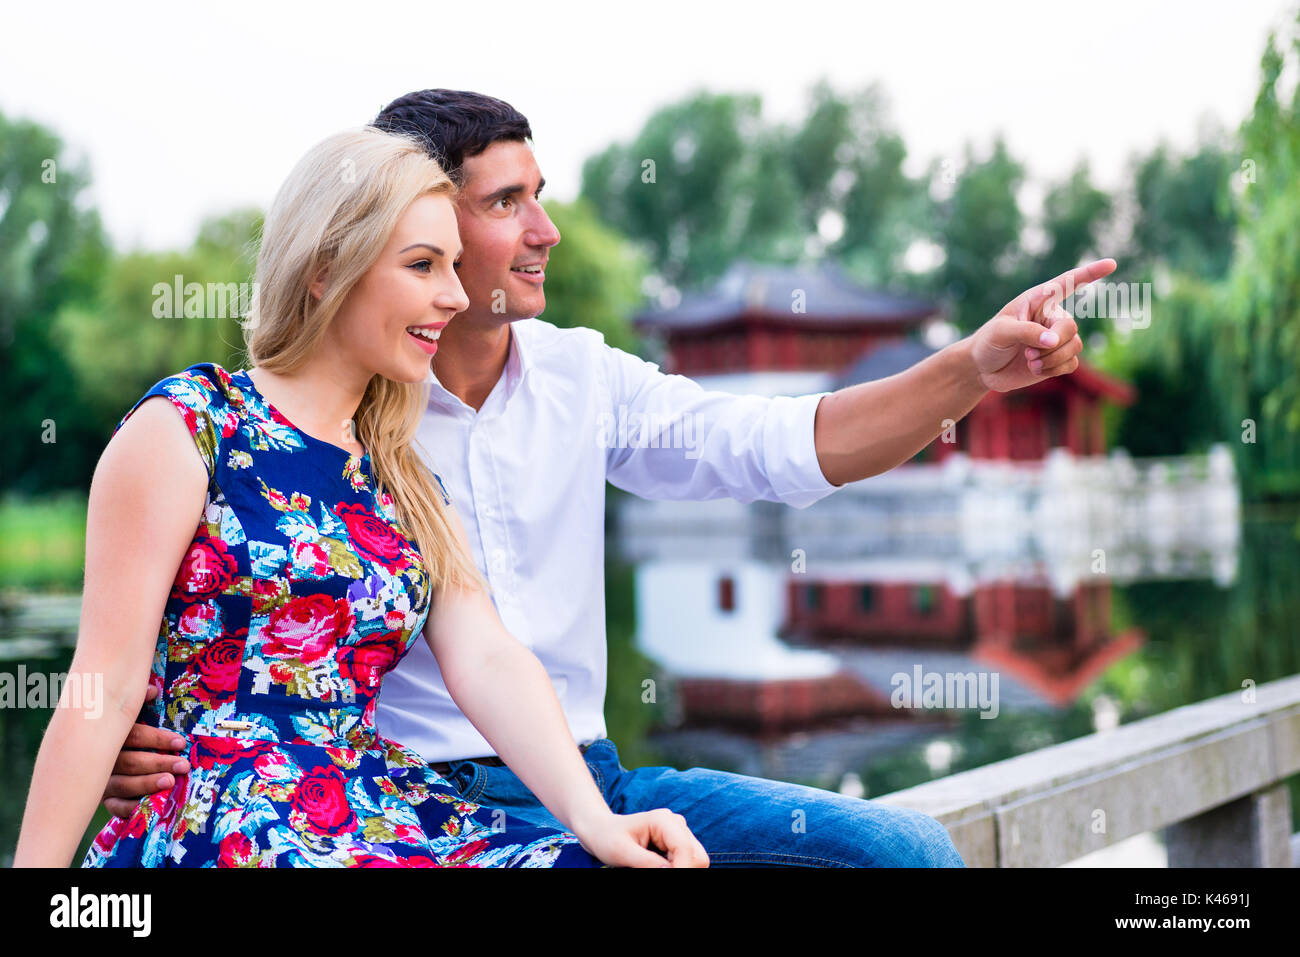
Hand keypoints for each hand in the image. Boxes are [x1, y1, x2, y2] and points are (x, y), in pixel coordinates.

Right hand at [101, 684, 189, 818]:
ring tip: (170, 783)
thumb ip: (139, 704)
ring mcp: (101, 780)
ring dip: (147, 784)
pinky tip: (148, 806)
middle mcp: (103, 758)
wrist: (84, 747)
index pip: (135, 736)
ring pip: (123, 784)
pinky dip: (129, 808)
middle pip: (131, 762)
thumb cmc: (121, 730)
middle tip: (183, 765)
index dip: (158, 739)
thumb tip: (152, 690)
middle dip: (159, 763)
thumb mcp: (129, 715)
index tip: (181, 743)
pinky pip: (114, 806)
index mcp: (111, 735)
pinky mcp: (102, 798)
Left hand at [573, 809, 709, 867]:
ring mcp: (679, 833)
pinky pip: (688, 862)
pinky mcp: (677, 843)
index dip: (682, 869)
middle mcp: (677, 824)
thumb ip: (648, 863)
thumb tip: (670, 871)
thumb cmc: (607, 838)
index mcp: (664, 820)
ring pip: (696, 860)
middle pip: (698, 857)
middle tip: (660, 874)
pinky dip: (678, 868)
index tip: (667, 878)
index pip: (685, 850)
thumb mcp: (622, 853)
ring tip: (655, 868)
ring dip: (681, 869)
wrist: (601, 830)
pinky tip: (659, 867)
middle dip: (684, 870)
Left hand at [968, 258, 1115, 392]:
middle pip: (1070, 327)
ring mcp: (1057, 338)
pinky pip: (1072, 363)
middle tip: (1029, 353)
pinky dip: (1054, 369)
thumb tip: (1053, 340)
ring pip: (1074, 347)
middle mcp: (1052, 316)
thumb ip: (1026, 332)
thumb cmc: (988, 341)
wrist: (983, 368)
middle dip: (1053, 343)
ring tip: (1029, 361)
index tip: (1111, 264)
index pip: (1068, 282)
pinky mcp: (1058, 359)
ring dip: (1051, 359)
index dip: (1090, 273)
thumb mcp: (1001, 332)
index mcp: (1039, 300)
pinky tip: (1036, 370)